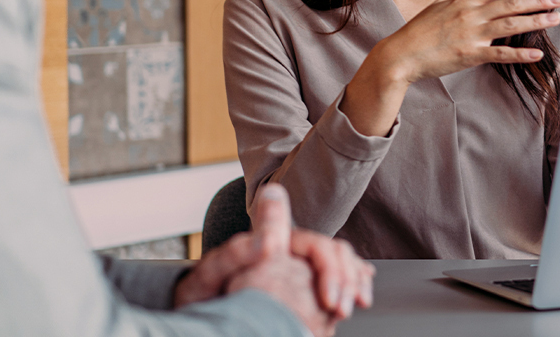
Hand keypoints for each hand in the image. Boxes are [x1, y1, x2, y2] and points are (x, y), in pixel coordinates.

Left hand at [174, 186, 374, 322]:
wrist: (205, 319)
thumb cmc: (200, 298)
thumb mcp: (209, 275)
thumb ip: (236, 253)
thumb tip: (267, 240)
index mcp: (272, 245)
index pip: (316, 246)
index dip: (329, 268)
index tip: (327, 300)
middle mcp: (290, 255)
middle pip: (335, 256)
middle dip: (346, 280)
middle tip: (341, 310)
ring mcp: (299, 272)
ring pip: (342, 266)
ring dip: (353, 283)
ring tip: (354, 304)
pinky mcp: (304, 291)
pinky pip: (339, 281)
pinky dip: (353, 286)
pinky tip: (359, 294)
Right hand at [343, 0, 559, 135]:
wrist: (402, 55)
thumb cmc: (420, 30)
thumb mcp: (438, 3)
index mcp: (465, 1)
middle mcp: (471, 15)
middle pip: (511, 4)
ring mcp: (471, 35)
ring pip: (509, 25)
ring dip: (535, 21)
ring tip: (555, 18)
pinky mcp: (469, 55)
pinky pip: (499, 54)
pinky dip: (519, 54)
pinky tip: (537, 54)